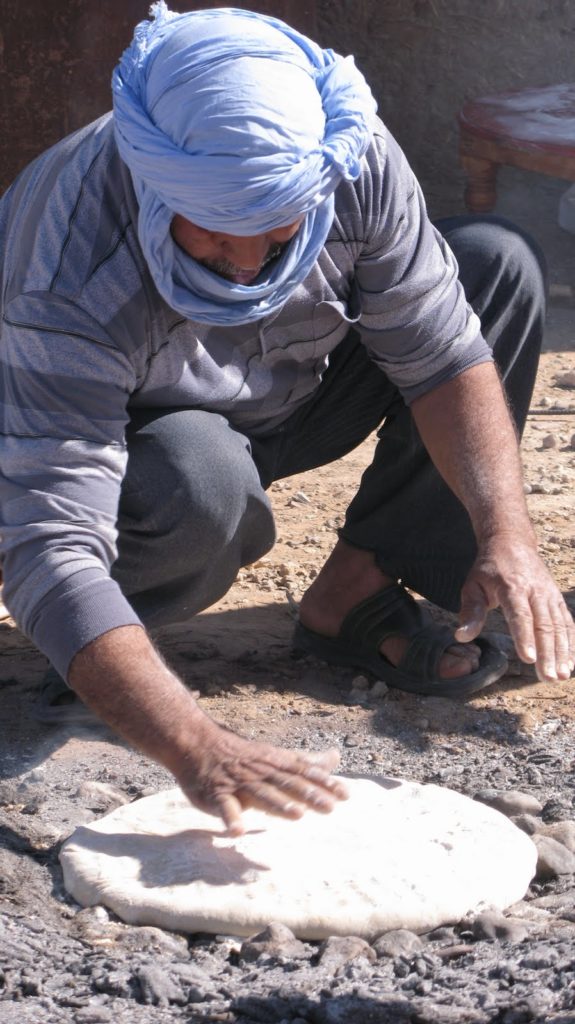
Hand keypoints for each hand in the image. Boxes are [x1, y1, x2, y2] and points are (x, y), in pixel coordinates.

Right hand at [175, 717, 348, 835]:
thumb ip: (304, 761)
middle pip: (287, 783)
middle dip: (308, 795)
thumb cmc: (242, 756)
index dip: (324, 783)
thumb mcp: (275, 756)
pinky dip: (230, 818)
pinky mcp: (216, 794)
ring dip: (279, 804)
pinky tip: (237, 831)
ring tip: (297, 816)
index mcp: (275, 763)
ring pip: (261, 793)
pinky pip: (224, 807)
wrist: (197, 744)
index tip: (346, 795)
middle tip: (330, 808)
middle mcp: (260, 772)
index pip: (304, 772)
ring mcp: (238, 783)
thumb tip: (335, 757)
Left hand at [454, 536, 574, 682]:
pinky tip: (569, 664)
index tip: (528, 659)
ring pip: (559, 626)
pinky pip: (567, 622)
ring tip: (561, 676)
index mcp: (512, 586)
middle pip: (544, 624)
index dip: (524, 637)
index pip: (520, 614)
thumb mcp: (473, 585)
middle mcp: (535, 590)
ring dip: (562, 652)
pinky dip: (570, 643)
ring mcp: (549, 595)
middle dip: (547, 653)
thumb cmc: (489, 569)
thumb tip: (462, 637)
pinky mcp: (556, 599)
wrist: (512, 542)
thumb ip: (469, 611)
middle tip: (547, 677)